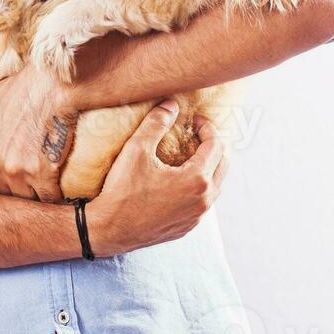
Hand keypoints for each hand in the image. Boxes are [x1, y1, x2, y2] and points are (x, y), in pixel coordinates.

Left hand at [0, 62, 78, 202]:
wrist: (51, 85)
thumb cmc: (21, 89)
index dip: (7, 179)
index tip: (21, 174)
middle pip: (9, 192)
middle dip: (22, 189)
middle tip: (37, 181)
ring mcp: (17, 171)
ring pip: (27, 197)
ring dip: (37, 195)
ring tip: (49, 187)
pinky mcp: (42, 174)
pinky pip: (48, 197)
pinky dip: (56, 197)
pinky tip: (62, 193)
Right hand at [84, 101, 226, 255]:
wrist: (109, 230)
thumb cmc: (122, 190)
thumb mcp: (136, 149)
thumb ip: (156, 123)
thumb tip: (171, 104)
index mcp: (197, 180)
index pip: (216, 145)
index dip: (207, 127)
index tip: (194, 120)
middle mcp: (203, 200)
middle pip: (223, 165)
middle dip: (213, 146)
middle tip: (196, 134)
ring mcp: (196, 217)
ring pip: (215, 186)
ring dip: (209, 167)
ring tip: (190, 155)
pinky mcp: (186, 228)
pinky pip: (203, 203)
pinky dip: (199, 187)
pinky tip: (180, 181)